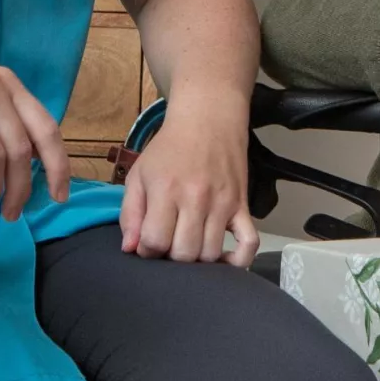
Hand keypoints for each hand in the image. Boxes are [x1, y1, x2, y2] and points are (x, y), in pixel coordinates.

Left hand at [120, 92, 257, 266]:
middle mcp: (196, 199)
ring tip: (190, 244)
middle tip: (169, 241)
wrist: (208, 120)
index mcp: (166, 190)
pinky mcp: (243, 206)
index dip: (147, 249)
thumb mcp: (139, 175)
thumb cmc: (169, 149)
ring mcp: (223, 204)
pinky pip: (249, 244)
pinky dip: (238, 260)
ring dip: (197, 258)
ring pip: (211, 254)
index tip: (149, 240)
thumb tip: (130, 249)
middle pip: (184, 254)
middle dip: (171, 256)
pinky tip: (223, 259)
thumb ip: (130, 214)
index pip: (154, 242)